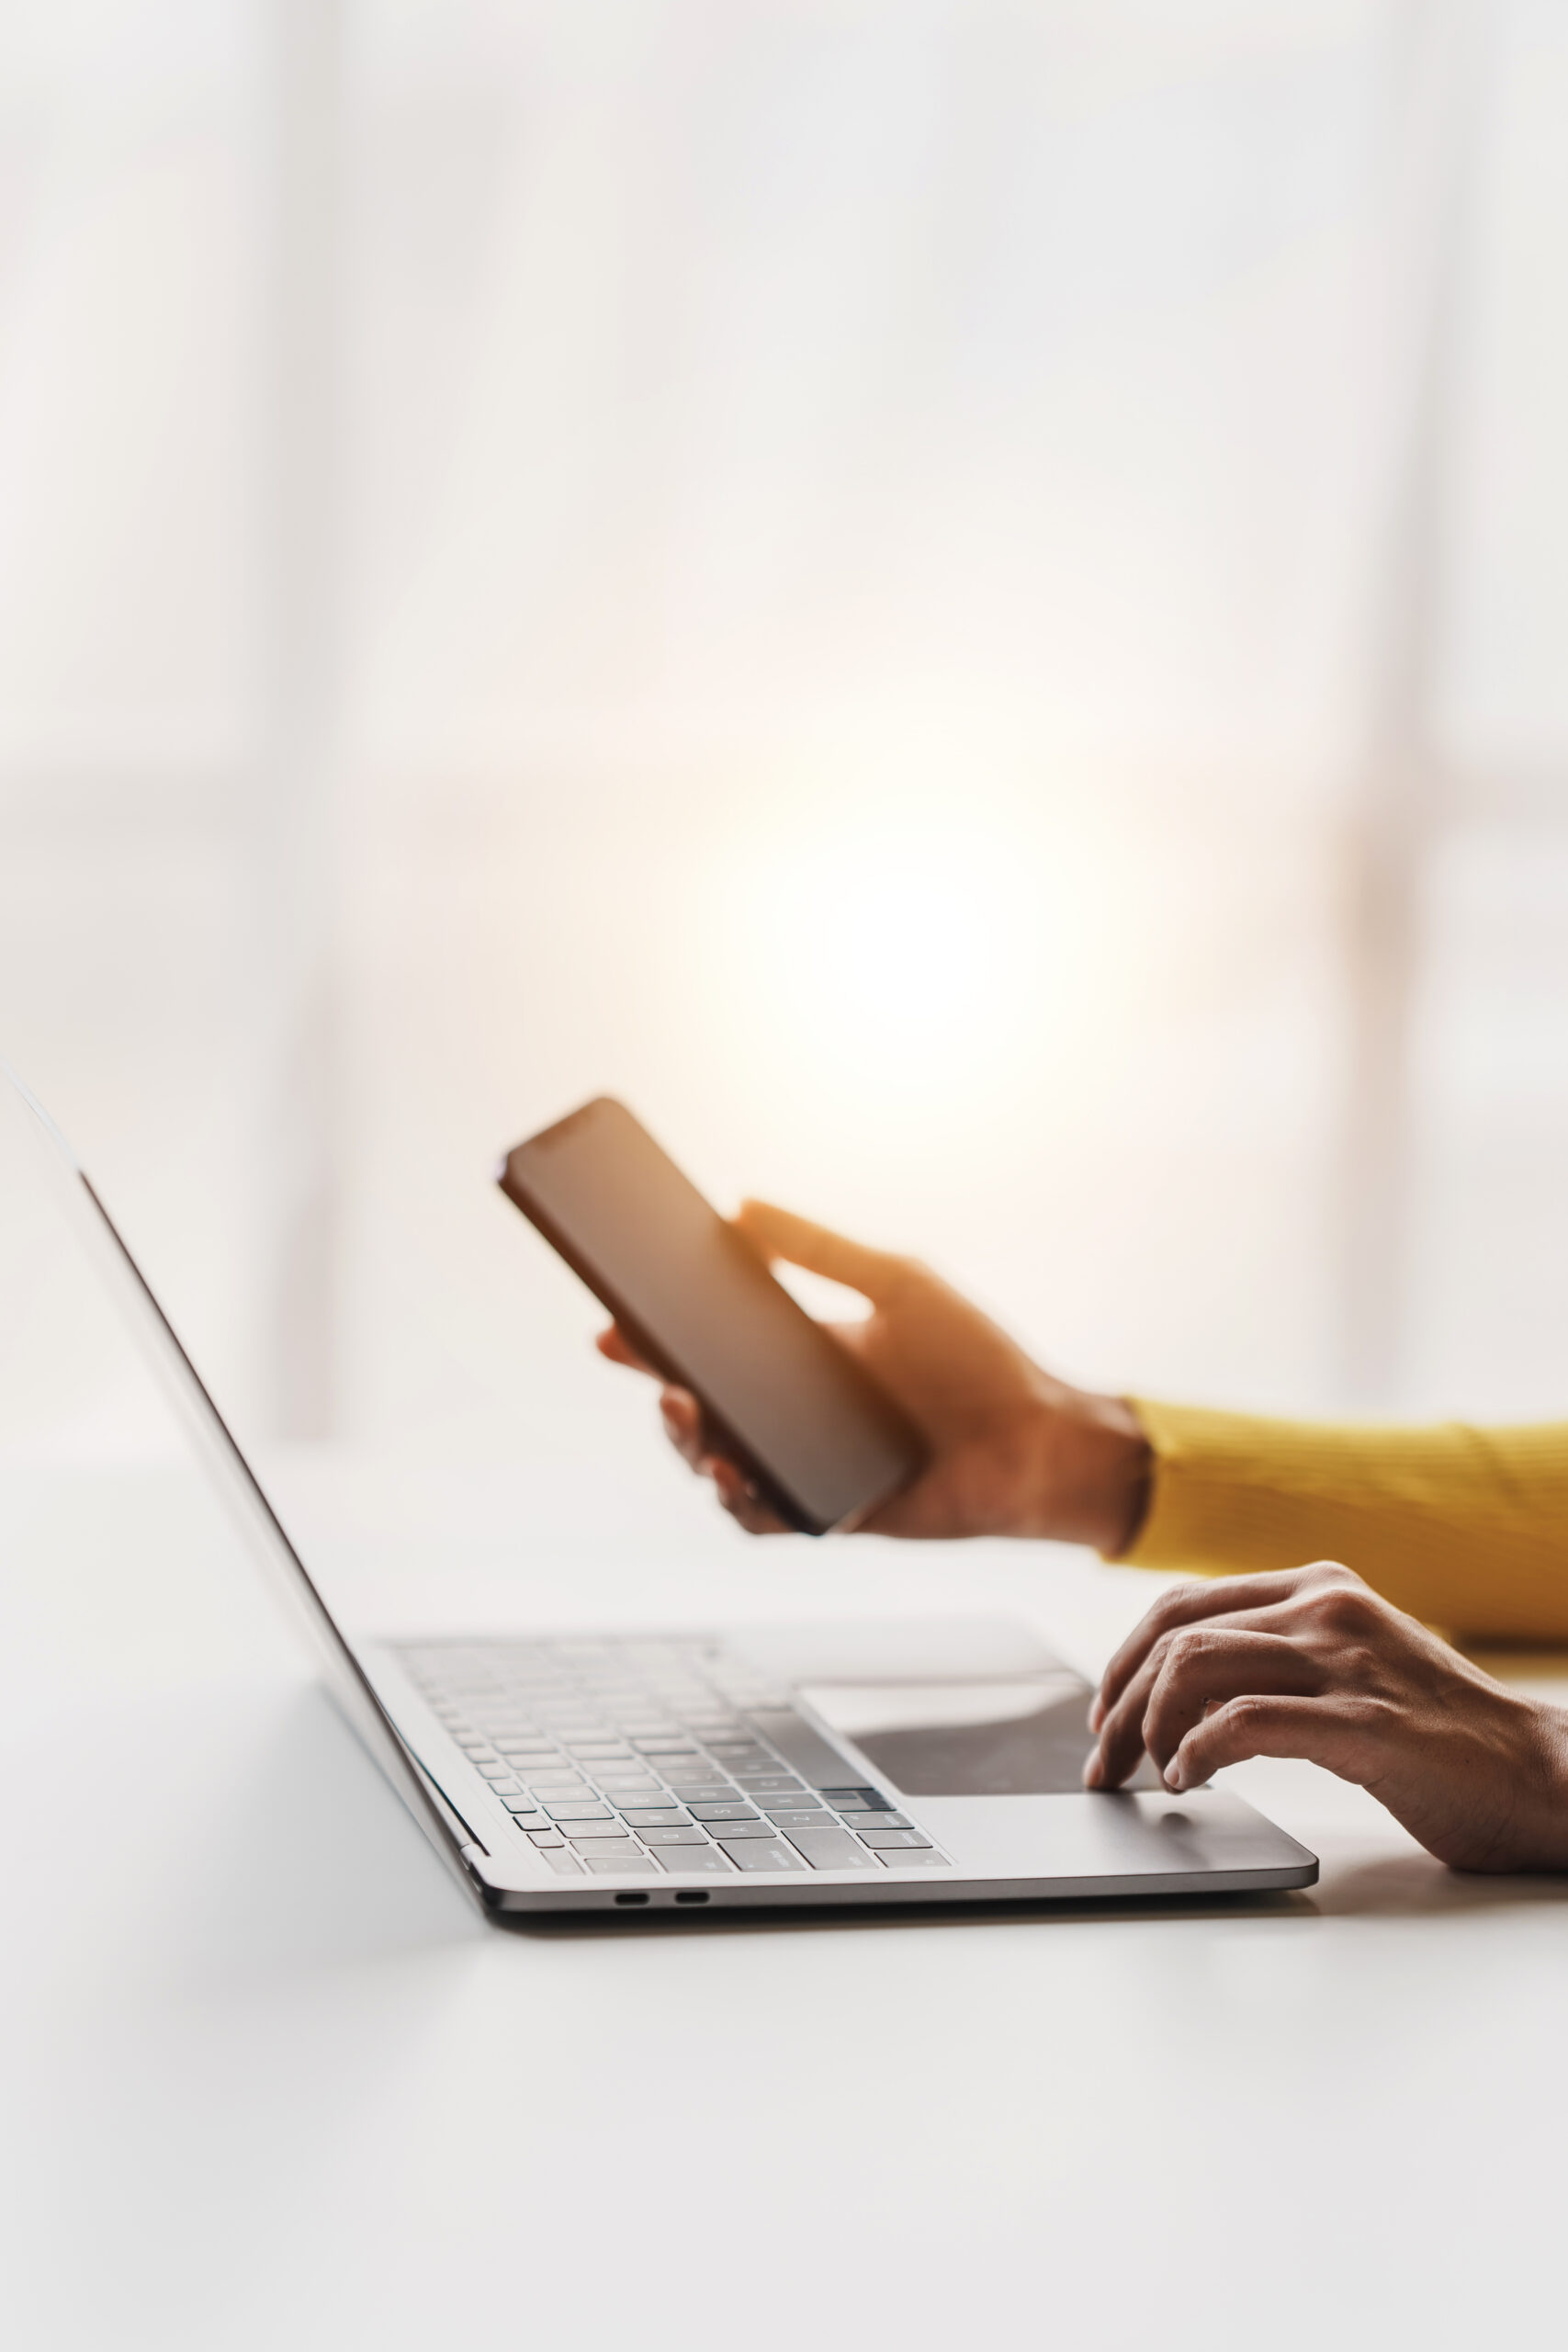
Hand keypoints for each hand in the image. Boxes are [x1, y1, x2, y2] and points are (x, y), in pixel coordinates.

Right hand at [595, 1199, 1149, 1545]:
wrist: (1040, 1440)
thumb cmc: (981, 1360)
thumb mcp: (900, 1284)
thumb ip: (821, 1249)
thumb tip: (742, 1205)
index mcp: (805, 1353)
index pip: (714, 1340)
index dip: (658, 1333)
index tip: (614, 1313)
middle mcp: (796, 1412)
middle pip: (701, 1405)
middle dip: (659, 1386)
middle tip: (641, 1364)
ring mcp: (808, 1467)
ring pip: (717, 1464)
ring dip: (689, 1444)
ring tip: (688, 1417)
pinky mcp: (829, 1515)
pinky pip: (763, 1518)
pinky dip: (738, 1502)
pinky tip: (733, 1475)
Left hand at [1084, 1559, 1567, 1871]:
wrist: (1540, 1775)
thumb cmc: (1439, 1733)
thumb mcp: (1350, 1666)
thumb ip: (1278, 1658)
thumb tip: (1179, 1693)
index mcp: (1319, 1585)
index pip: (1182, 1605)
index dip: (1125, 1662)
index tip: (1104, 1715)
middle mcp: (1327, 1607)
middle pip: (1175, 1638)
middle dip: (1121, 1704)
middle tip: (1103, 1764)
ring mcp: (1348, 1660)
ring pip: (1195, 1669)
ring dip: (1150, 1729)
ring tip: (1147, 1776)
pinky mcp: (1365, 1722)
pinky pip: (1245, 1723)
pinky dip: (1198, 1753)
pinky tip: (1192, 1780)